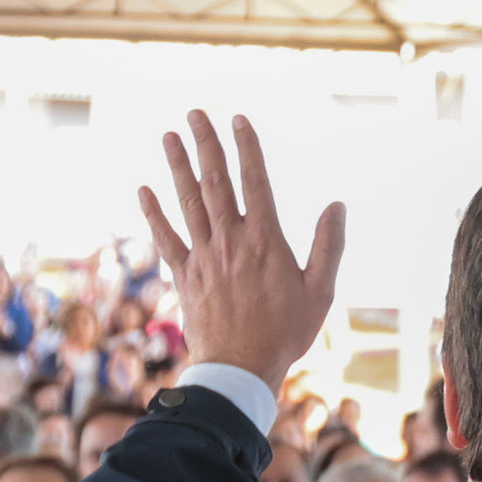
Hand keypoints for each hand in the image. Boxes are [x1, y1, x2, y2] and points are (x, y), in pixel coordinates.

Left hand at [137, 111, 344, 393]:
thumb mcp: (320, 292)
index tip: (238, 119)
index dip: (246, 147)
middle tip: (195, 112)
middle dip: (206, 144)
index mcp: (265, 240)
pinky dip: (153, 214)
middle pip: (215, 182)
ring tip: (169, 136)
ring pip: (187, 202)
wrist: (241, 369)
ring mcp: (204, 257)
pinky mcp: (186, 277)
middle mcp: (230, 241)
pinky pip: (165, 239)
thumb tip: (337, 206)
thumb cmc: (286, 333)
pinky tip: (144, 191)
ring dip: (177, 166)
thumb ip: (328, 246)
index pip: (255, 181)